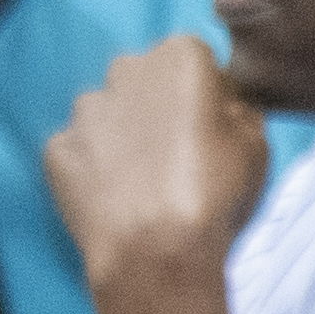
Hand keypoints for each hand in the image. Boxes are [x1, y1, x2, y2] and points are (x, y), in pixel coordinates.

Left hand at [45, 40, 277, 313]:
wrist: (155, 255)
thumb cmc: (215, 196)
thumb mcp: (257, 146)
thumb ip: (239, 110)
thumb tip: (222, 106)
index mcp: (181, 58)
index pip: (197, 63)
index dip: (207, 99)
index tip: (212, 135)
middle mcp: (126, 70)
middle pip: (147, 82)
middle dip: (160, 110)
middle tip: (178, 161)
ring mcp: (86, 110)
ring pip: (109, 114)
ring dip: (124, 138)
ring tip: (144, 186)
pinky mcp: (58, 148)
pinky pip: (80, 151)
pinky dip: (94, 169)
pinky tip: (115, 200)